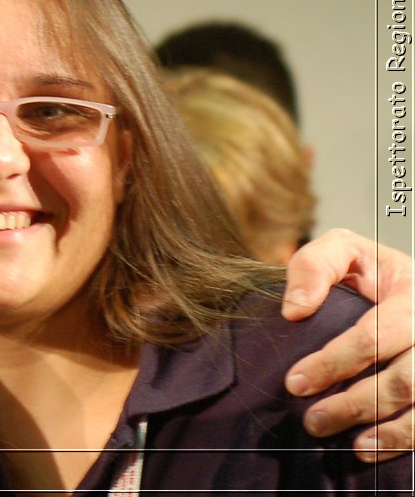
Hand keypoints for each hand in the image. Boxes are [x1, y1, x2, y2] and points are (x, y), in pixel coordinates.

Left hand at [281, 227, 412, 459]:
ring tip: (346, 443)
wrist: (412, 285)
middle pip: (404, 380)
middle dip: (355, 404)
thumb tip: (294, 310)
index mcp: (413, 296)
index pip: (373, 336)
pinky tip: (371, 448)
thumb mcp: (345, 250)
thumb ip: (315, 266)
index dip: (333, 363)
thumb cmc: (373, 270)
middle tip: (312, 420)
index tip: (295, 383)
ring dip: (385, 431)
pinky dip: (404, 440)